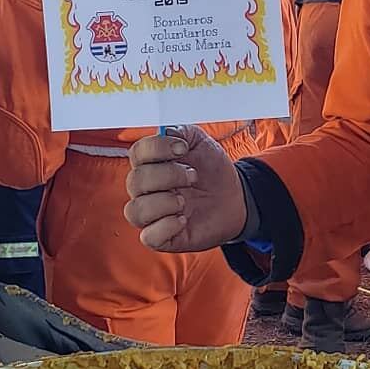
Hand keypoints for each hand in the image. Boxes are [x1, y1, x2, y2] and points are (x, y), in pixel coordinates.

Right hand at [125, 125, 247, 252]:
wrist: (235, 196)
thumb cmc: (212, 170)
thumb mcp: (200, 142)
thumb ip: (180, 132)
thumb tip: (164, 131)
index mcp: (151, 164)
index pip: (136, 153)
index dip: (157, 148)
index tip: (183, 148)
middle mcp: (146, 189)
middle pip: (135, 181)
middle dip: (167, 175)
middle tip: (192, 176)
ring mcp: (152, 214)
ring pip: (135, 211)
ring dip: (162, 203)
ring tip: (184, 200)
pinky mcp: (162, 236)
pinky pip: (148, 237)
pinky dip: (166, 227)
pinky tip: (183, 219)